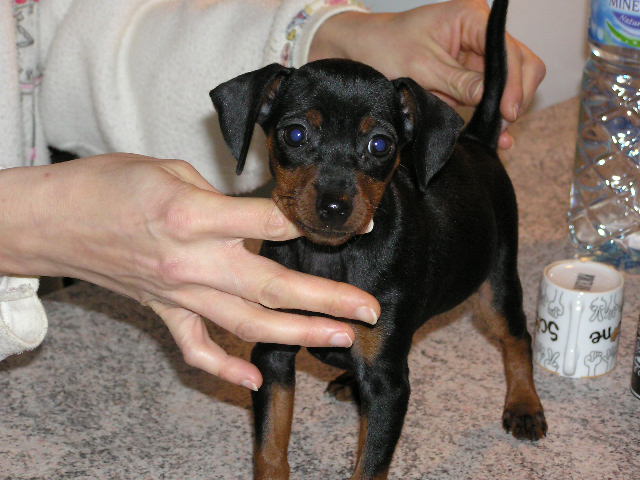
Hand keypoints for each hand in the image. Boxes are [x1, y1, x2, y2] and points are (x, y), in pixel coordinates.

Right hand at [0, 154, 379, 388]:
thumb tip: (258, 216)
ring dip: (297, 335)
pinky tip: (256, 381)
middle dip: (328, 301)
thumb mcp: (170, 170)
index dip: (315, 224)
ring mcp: (179, 294)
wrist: (55, 220)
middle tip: (368, 311)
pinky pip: (197, 349)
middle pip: (273, 287)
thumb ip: (221, 198)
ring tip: (339, 339)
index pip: (273, 225)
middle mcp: (193, 262)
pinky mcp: (164, 312)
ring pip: (247, 324)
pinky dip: (226, 369)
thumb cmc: (108, 185)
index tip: (353, 226)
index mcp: (195, 216)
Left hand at [310, 0, 545, 148]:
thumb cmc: (385, 48)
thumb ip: (460, 82)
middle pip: (519, 64)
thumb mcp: (422, 67)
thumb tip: (493, 98)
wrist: (361, 50)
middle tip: (504, 126)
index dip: (512, 83)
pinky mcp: (466, 73)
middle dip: (514, 95)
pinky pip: (487, 93)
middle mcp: (479, 32)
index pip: (509, 50)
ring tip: (498, 135)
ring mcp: (474, 54)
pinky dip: (490, 112)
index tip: (508, 112)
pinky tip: (495, 134)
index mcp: (472, 18)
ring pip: (506, 82)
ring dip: (502, 107)